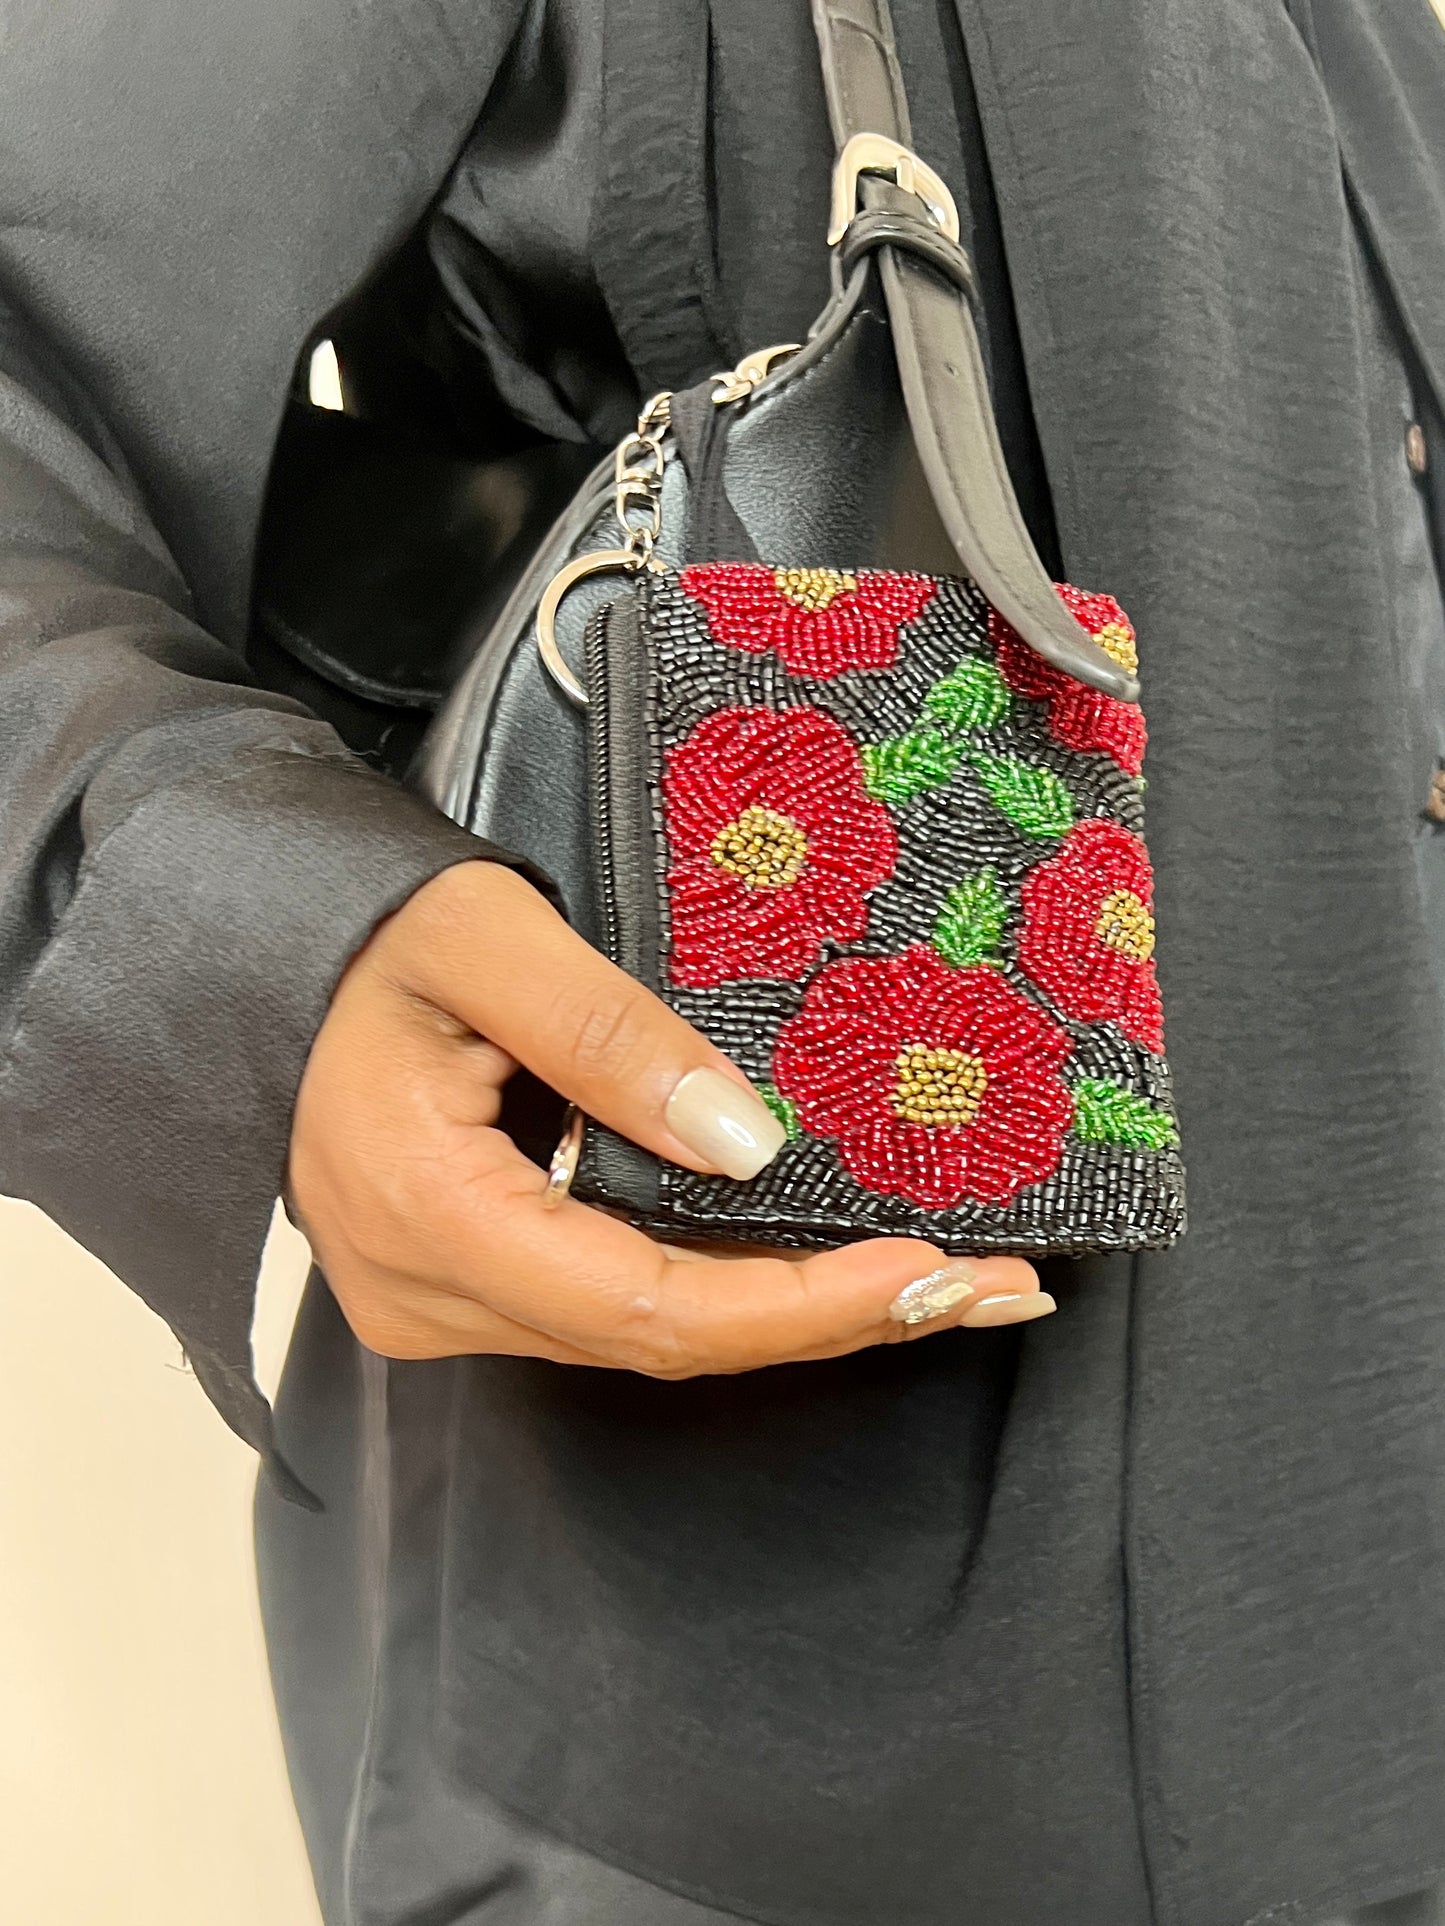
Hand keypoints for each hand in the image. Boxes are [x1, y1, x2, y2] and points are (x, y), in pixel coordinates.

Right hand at [287, 862, 1053, 1374]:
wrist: (260, 963)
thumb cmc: (359, 933)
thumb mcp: (484, 938)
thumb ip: (610, 1038)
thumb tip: (754, 1145)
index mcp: (424, 1211)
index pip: (644, 1307)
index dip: (796, 1304)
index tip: (927, 1270)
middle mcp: (427, 1292)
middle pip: (664, 1342)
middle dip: (835, 1319)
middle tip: (991, 1288)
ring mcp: (439, 1302)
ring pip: (648, 1338)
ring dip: (799, 1313)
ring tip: (943, 1280)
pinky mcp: (465, 1284)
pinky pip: (616, 1309)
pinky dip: (734, 1293)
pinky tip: (825, 1270)